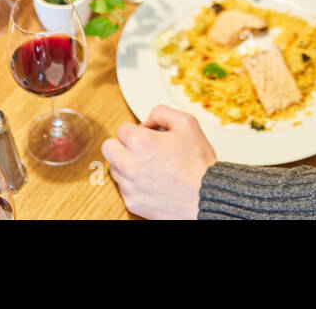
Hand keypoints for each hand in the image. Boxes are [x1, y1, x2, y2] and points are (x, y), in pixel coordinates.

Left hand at [101, 105, 216, 219]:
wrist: (206, 197)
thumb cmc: (199, 164)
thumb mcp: (187, 124)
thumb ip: (162, 113)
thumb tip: (147, 120)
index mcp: (140, 143)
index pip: (122, 129)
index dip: (137, 129)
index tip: (148, 135)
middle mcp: (129, 165)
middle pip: (109, 148)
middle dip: (122, 144)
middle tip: (139, 148)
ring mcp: (129, 186)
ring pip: (115, 169)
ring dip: (126, 164)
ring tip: (149, 166)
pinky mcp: (132, 203)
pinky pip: (123, 189)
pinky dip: (134, 184)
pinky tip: (151, 181)